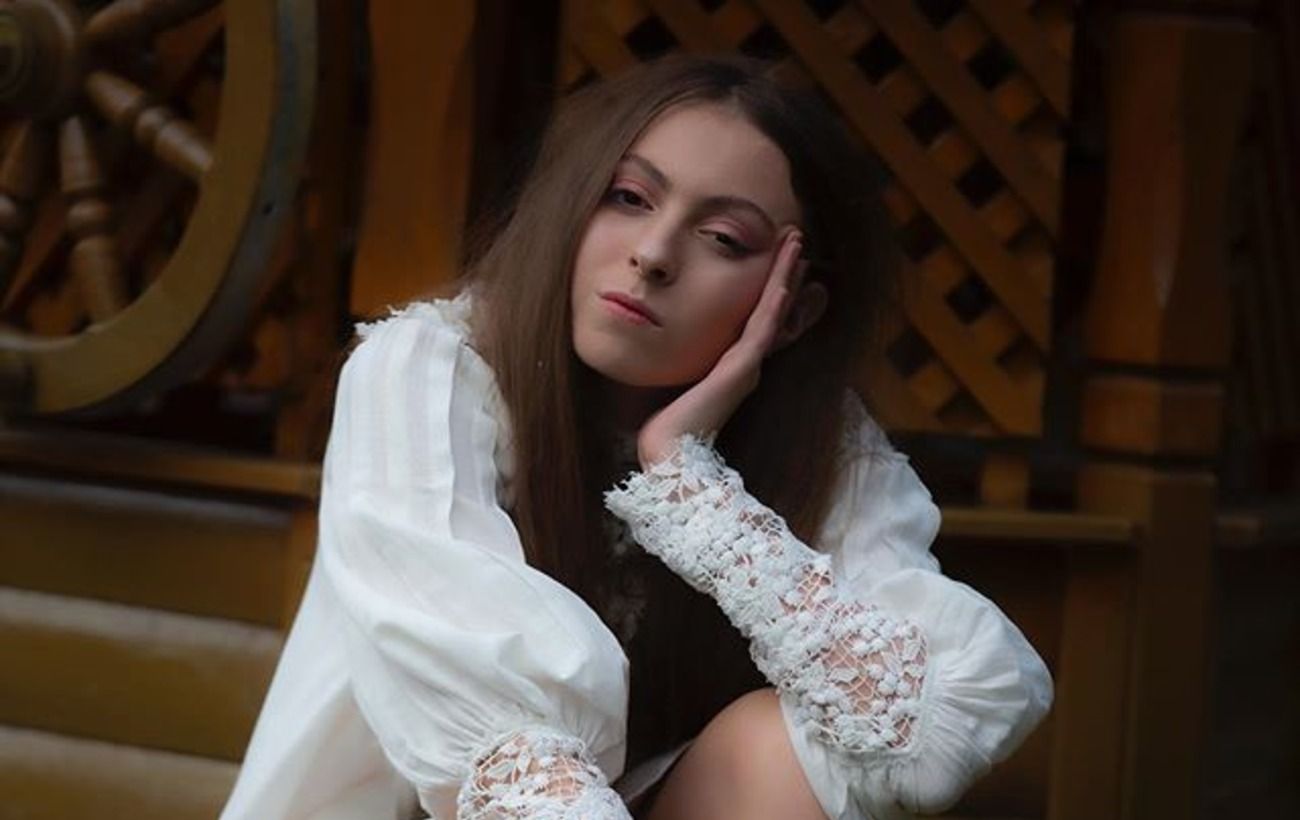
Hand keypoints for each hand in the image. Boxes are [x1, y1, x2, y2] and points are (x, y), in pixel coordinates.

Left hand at [637, 228, 808, 466]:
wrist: (669, 455)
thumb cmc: (667, 426)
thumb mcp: (676, 382)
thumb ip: (684, 365)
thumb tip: (670, 343)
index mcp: (734, 364)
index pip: (759, 313)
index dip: (771, 283)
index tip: (779, 254)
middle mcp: (746, 362)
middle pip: (773, 306)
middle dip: (785, 269)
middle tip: (796, 236)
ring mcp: (746, 365)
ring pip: (772, 311)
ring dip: (785, 275)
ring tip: (795, 243)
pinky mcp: (740, 371)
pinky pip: (760, 331)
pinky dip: (772, 305)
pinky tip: (782, 284)